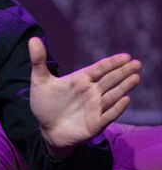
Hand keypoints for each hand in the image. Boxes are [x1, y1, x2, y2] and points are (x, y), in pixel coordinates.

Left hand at [28, 37, 140, 156]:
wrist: (47, 130)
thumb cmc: (45, 104)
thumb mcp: (39, 81)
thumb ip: (38, 60)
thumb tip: (33, 39)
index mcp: (80, 80)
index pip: (99, 69)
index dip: (112, 63)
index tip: (125, 56)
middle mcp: (91, 92)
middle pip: (110, 80)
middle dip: (123, 71)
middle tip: (137, 63)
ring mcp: (95, 108)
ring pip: (113, 95)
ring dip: (124, 87)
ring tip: (136, 76)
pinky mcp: (95, 123)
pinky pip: (109, 114)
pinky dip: (117, 108)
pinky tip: (125, 99)